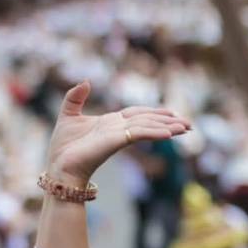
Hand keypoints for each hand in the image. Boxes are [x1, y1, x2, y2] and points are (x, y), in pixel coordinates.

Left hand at [45, 82, 190, 182]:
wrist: (59, 167)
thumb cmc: (62, 148)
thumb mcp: (67, 116)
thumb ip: (75, 98)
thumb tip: (86, 80)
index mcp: (110, 122)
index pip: (137, 114)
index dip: (154, 112)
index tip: (171, 112)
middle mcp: (118, 128)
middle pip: (148, 120)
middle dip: (168, 121)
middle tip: (189, 125)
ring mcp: (118, 135)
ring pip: (147, 127)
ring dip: (168, 126)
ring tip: (186, 128)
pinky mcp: (115, 142)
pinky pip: (138, 134)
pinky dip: (153, 132)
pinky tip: (168, 133)